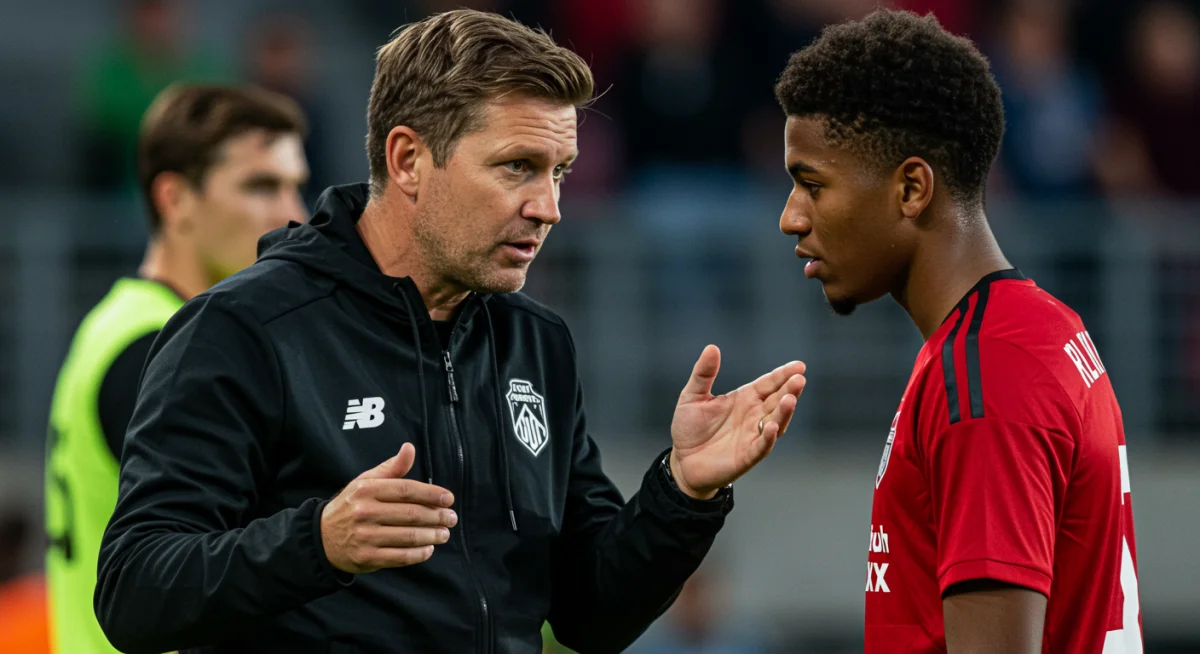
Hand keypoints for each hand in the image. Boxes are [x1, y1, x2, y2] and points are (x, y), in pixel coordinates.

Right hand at [320, 442, 457, 573]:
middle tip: (452, 518)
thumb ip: (391, 468)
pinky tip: (429, 549)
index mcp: (367, 490)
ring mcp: (365, 536)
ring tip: (444, 534)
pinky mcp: (366, 557)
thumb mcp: (365, 482)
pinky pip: (400, 557)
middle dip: (437, 516)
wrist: (320, 537)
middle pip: (411, 514)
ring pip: (408, 536)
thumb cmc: (351, 506)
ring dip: (432, 535)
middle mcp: (365, 512)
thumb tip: (410, 448)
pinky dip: (418, 554)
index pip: (407, 490)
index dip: (432, 494)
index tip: (449, 498)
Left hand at [669, 345, 806, 498]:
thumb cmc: (690, 428)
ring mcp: (753, 435)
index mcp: (745, 398)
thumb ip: (703, 374)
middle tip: (799, 379)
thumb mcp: (692, 396)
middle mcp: (754, 415)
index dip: (783, 374)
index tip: (799, 365)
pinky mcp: (747, 456)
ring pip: (776, 422)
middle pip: (777, 400)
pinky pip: (762, 446)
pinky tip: (771, 426)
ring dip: (784, 412)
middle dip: (790, 390)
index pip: (769, 383)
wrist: (682, 461)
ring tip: (790, 399)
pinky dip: (768, 437)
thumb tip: (712, 347)